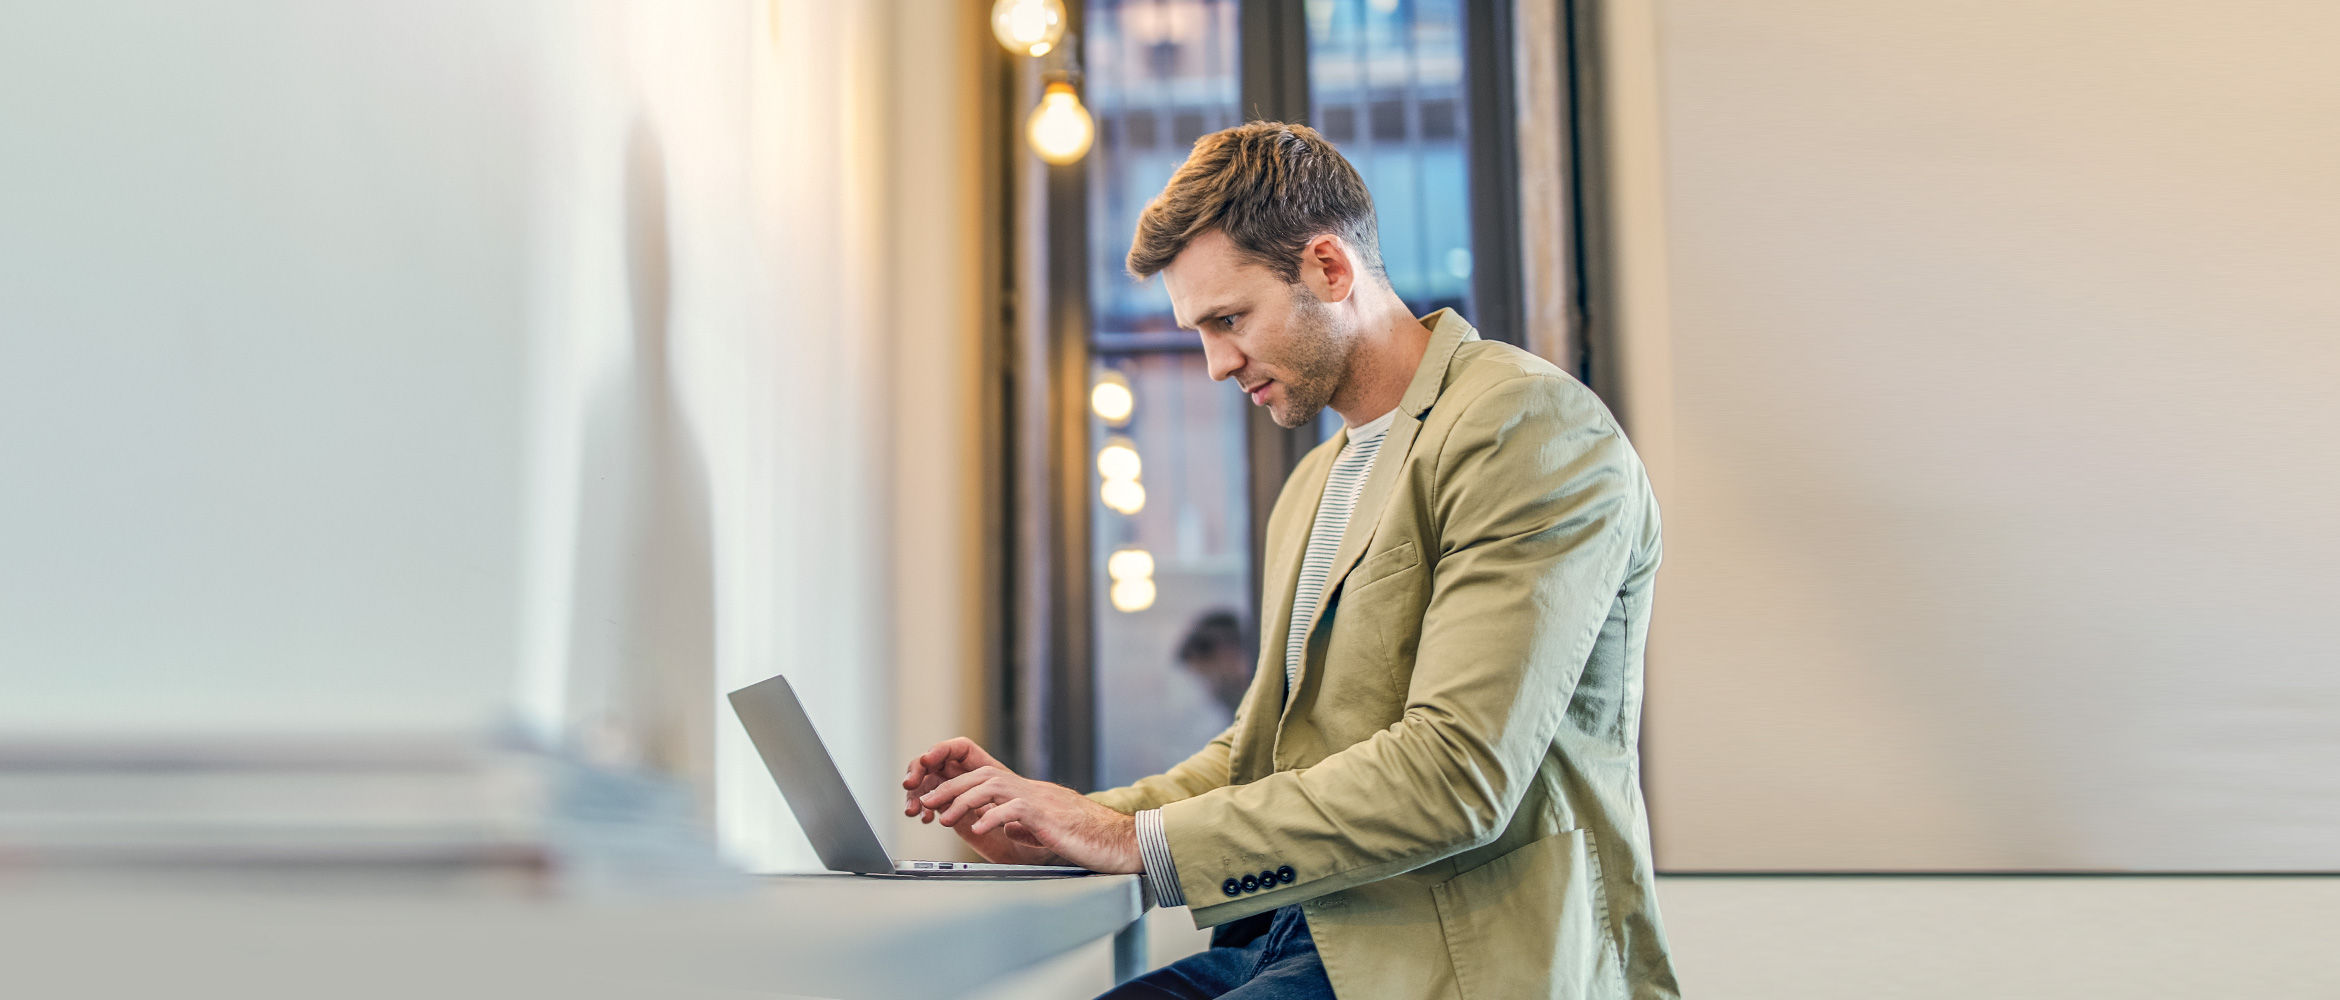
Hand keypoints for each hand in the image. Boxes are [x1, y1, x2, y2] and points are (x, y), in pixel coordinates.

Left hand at [902, 738, 1140, 873]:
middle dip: (947, 785)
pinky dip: (994, 817)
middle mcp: (1026, 789)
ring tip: (944, 817)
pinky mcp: (1047, 816)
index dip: (953, 774)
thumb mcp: (1036, 831)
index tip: (930, 787)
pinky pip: (1015, 810)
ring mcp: (1036, 800)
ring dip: (963, 800)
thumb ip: (1015, 825)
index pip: (980, 771)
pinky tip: (979, 828)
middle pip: (979, 774)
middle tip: (925, 802)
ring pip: (992, 786)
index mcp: (1020, 792)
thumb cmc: (1078, 838)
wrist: (1112, 841)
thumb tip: (998, 826)